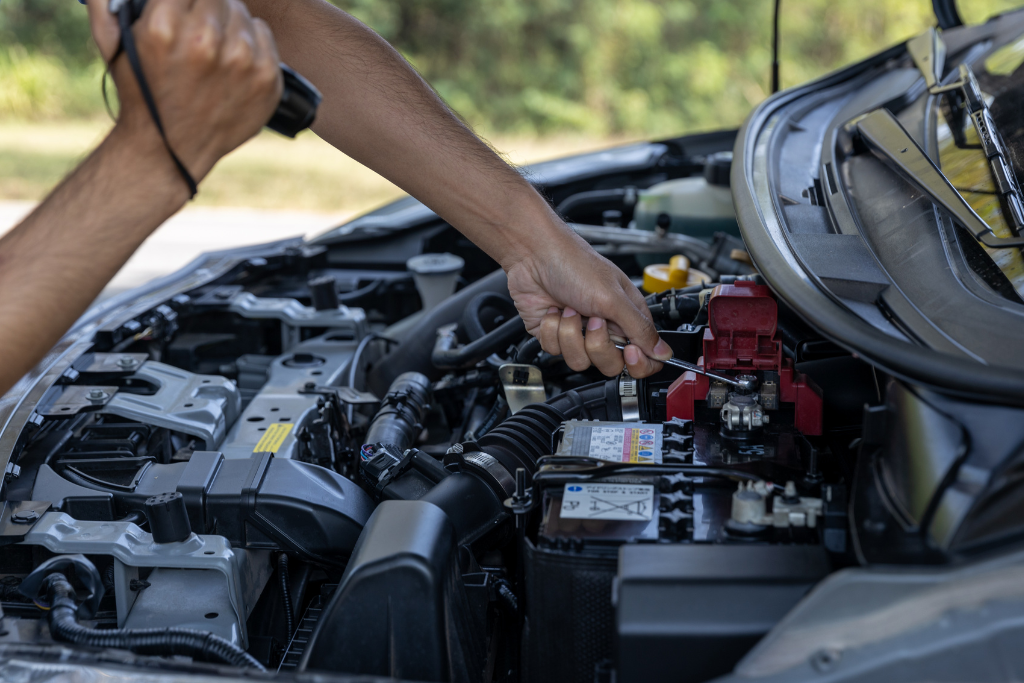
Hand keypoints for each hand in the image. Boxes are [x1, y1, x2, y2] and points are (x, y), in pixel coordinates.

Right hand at [86, 0, 282, 186]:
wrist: (170, 149)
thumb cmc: (141, 94)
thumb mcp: (113, 44)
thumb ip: (105, 2)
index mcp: (165, 27)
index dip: (184, 0)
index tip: (184, 10)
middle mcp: (205, 41)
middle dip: (207, 8)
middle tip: (199, 28)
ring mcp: (241, 60)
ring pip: (242, 12)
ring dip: (229, 23)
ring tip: (215, 48)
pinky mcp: (266, 77)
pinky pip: (264, 33)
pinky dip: (252, 40)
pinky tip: (234, 60)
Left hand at [506, 229, 672, 377]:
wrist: (534, 254)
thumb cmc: (575, 264)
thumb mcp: (613, 298)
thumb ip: (640, 329)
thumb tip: (663, 352)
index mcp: (627, 317)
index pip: (644, 356)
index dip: (637, 362)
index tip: (628, 352)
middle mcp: (604, 327)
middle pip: (610, 364)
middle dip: (597, 345)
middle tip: (593, 321)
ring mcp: (578, 332)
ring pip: (579, 360)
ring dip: (570, 333)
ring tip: (569, 308)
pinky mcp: (553, 334)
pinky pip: (554, 351)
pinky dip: (551, 330)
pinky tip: (552, 310)